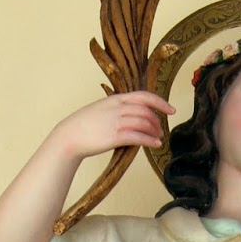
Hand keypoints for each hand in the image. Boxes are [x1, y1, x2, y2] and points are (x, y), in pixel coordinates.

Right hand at [53, 92, 174, 162]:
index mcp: (115, 99)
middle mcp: (118, 108)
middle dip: (157, 121)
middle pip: (146, 111)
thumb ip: (117, 110)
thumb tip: (132, 116)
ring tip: (158, 139)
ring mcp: (116, 121)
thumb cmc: (85, 125)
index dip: (160, 102)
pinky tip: (156, 145)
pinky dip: (150, 140)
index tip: (171, 109)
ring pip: (144, 123)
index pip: (143, 96)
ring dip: (155, 131)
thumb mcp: (102, 109)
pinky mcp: (115, 136)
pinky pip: (139, 137)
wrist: (70, 136)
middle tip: (161, 131)